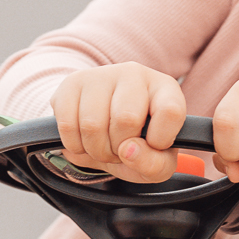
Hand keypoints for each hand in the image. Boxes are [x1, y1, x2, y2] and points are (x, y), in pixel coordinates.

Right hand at [51, 62, 185, 182]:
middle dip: (120, 149)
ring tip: (103, 146)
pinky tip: (84, 140)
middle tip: (121, 150)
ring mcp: (101, 75)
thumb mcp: (156, 163)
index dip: (160, 139)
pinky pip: (67, 124)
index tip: (153, 144)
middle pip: (126, 119)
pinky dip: (75, 145)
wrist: (103, 130)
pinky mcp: (72, 83)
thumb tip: (128, 151)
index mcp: (165, 89)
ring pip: (92, 124)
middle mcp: (135, 74)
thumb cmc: (138, 144)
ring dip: (96, 150)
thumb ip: (154, 165)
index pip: (170, 111)